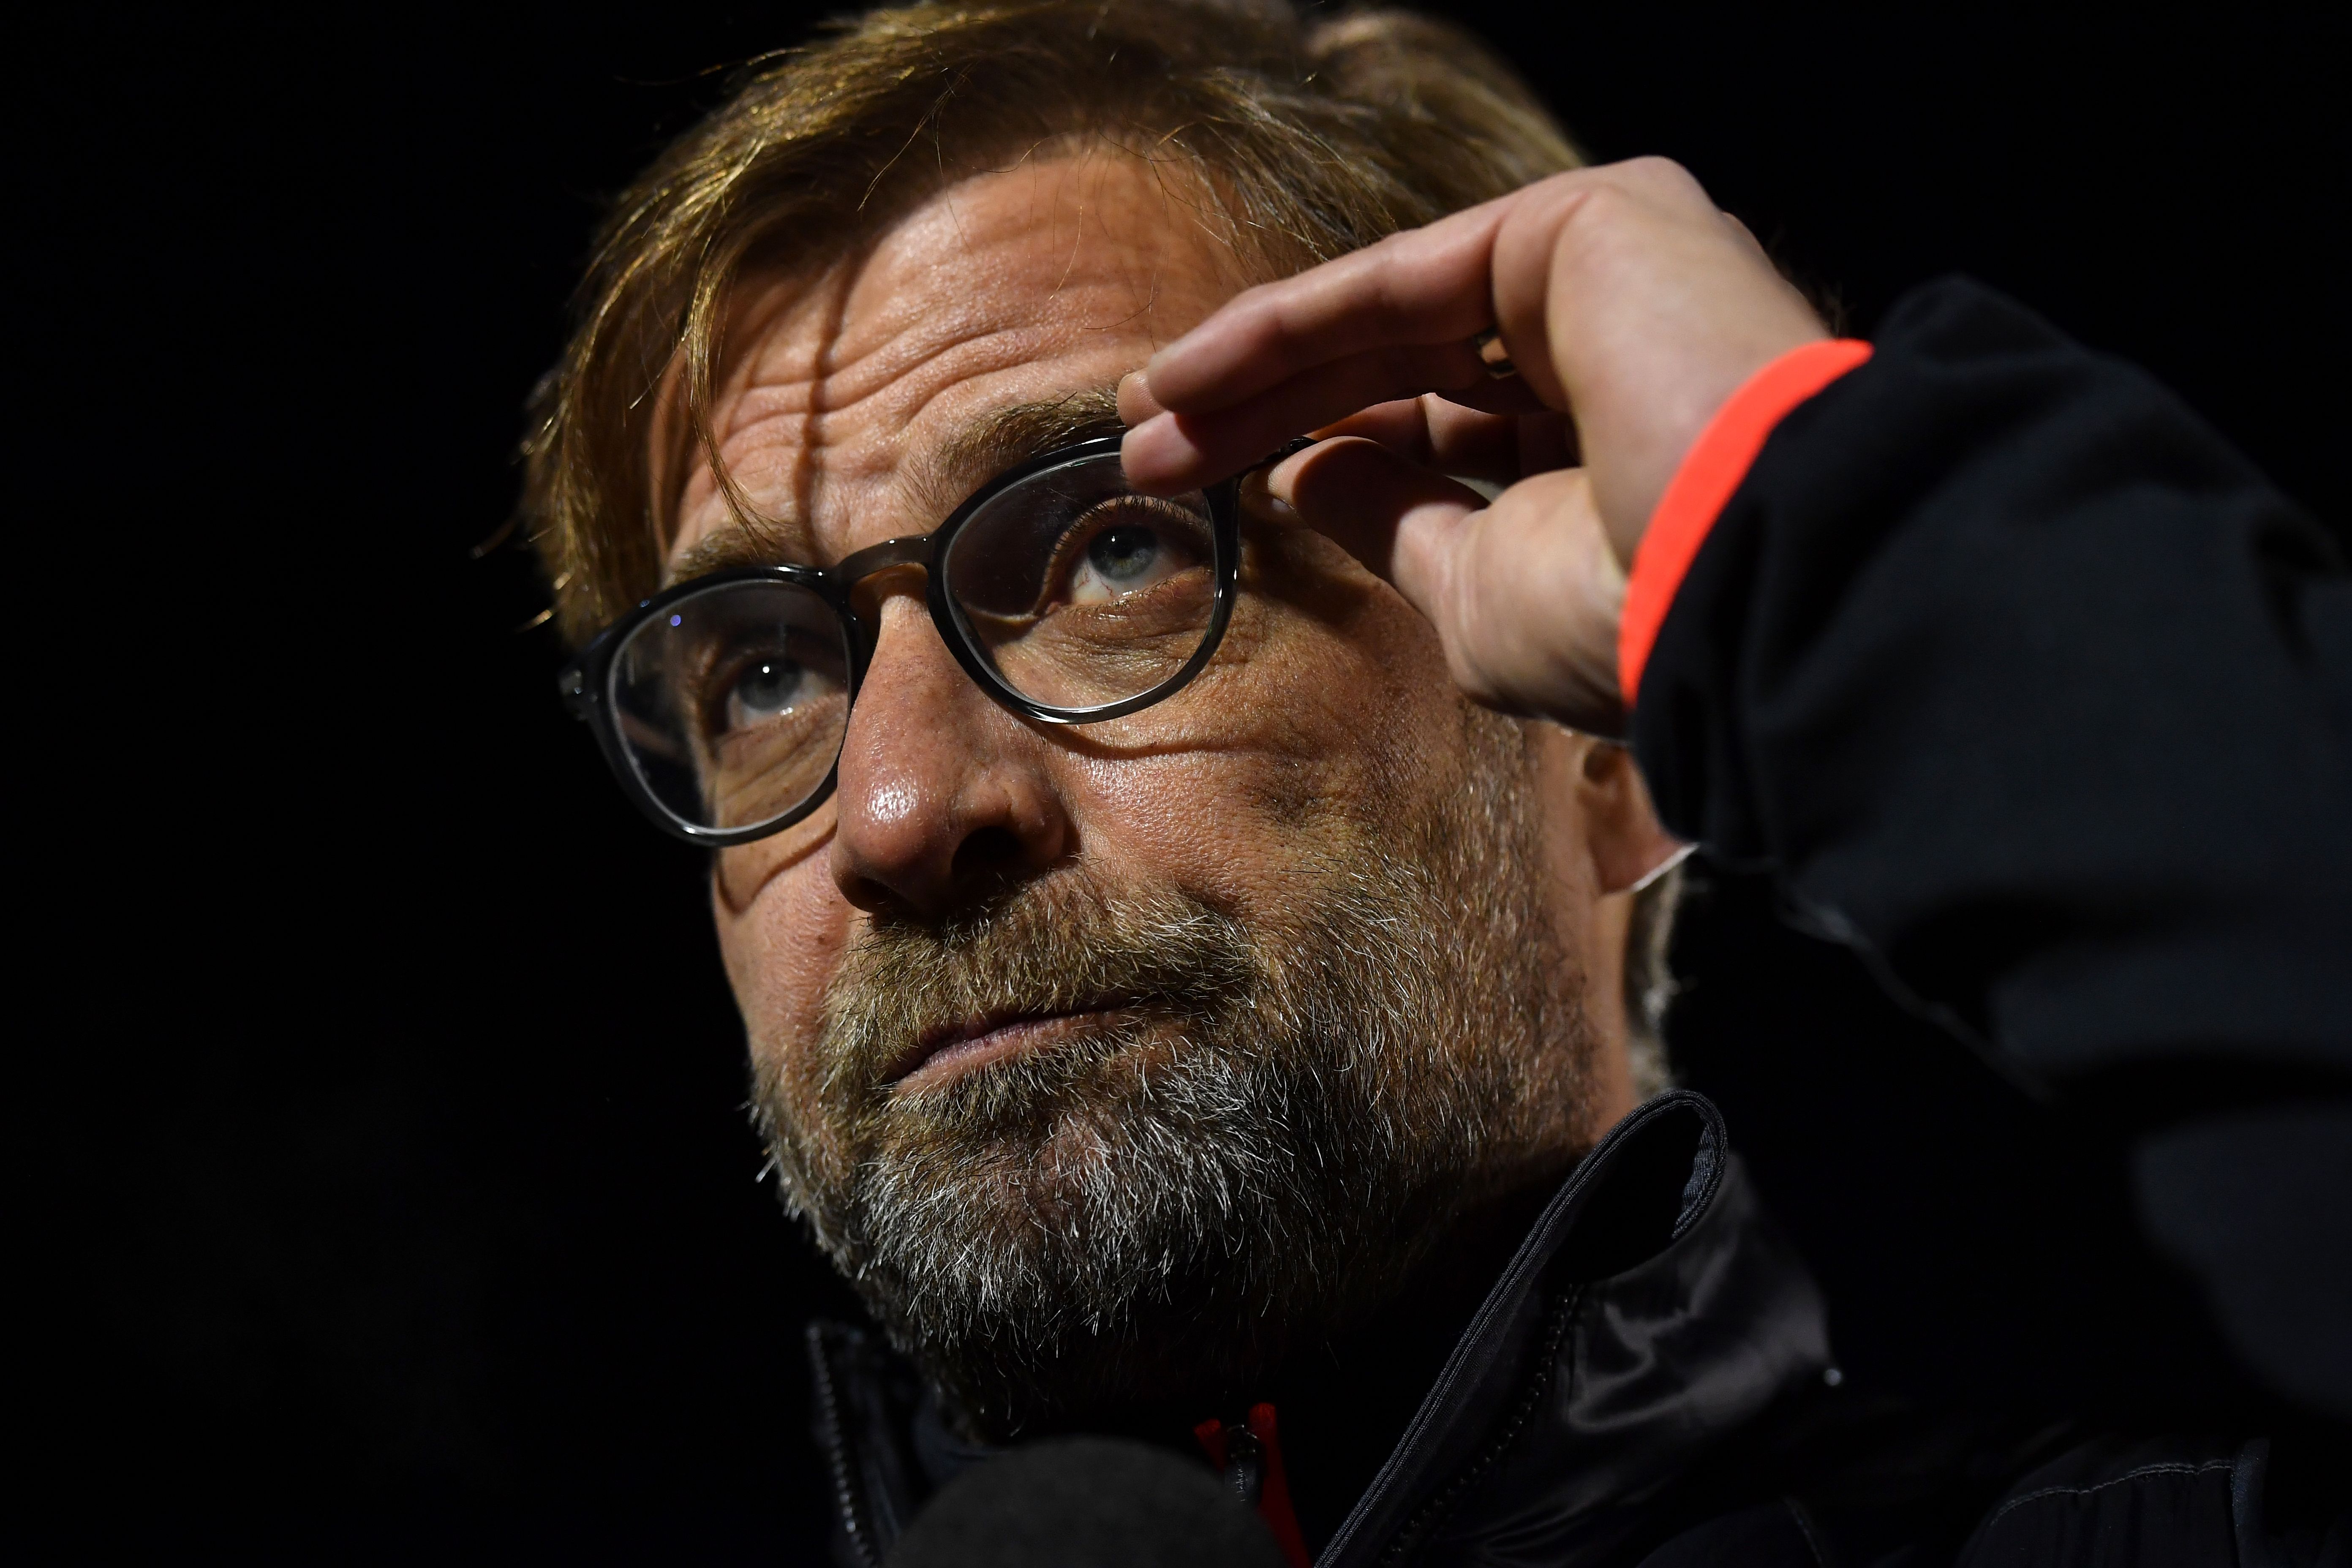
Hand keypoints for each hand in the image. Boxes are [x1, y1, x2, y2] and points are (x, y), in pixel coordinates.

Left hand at [1120, 157, 1825, 732]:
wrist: (1738, 577)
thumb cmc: (1622, 620)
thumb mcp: (1474, 590)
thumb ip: (1397, 519)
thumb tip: (1307, 475)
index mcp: (1612, 447)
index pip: (1442, 429)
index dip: (1322, 451)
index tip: (1212, 490)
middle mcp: (1618, 348)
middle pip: (1403, 365)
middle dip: (1268, 407)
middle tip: (1152, 450)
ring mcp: (1613, 274)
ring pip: (1392, 314)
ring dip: (1257, 365)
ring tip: (1148, 416)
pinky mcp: (1591, 222)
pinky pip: (1400, 277)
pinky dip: (1288, 325)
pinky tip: (1193, 376)